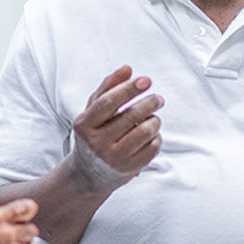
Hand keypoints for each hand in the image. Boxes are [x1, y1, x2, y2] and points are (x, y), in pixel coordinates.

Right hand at [69, 65, 162, 190]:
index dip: (128, 89)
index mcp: (84, 125)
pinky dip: (156, 137)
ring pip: (145, 132)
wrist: (87, 174)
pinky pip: (152, 147)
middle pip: (130, 116)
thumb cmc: (93, 134)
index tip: (146, 80)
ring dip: (154, 120)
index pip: (108, 102)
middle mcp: (97, 143)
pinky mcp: (129, 169)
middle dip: (150, 103)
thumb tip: (127, 68)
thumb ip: (108, 87)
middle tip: (158, 99)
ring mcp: (113, 158)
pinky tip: (150, 135)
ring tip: (153, 118)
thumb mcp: (93, 111)